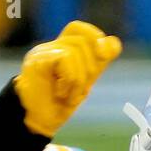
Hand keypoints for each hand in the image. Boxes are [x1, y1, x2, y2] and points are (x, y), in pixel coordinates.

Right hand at [14, 21, 120, 137]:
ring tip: (68, 96)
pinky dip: (70, 80)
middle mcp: (50, 47)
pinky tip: (60, 93)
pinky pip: (64, 59)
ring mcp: (42, 53)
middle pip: (82, 41)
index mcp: (61, 50)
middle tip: (80, 90)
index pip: (78, 28)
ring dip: (79, 80)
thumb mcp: (85, 81)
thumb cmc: (59, 104)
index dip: (94, 36)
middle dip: (90, 68)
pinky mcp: (36, 61)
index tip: (104, 56)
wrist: (37, 122)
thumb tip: (114, 42)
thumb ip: (98, 62)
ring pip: (74, 51)